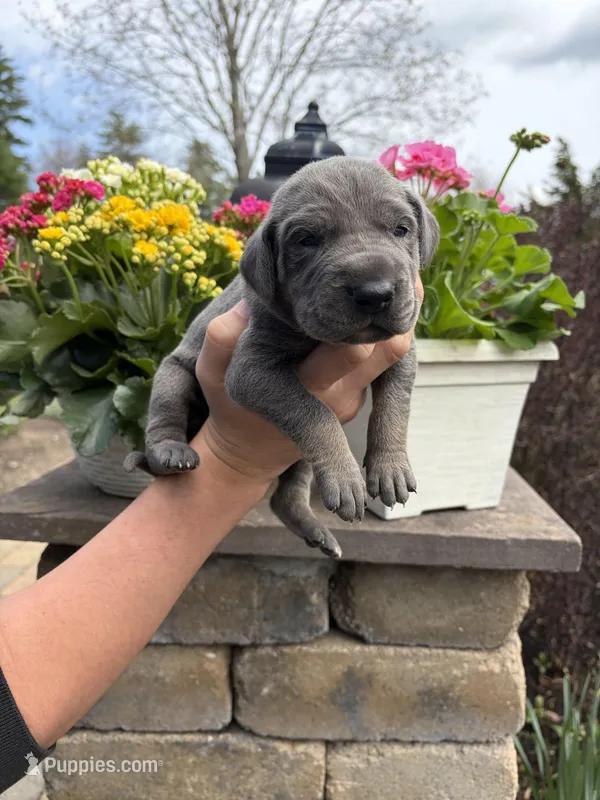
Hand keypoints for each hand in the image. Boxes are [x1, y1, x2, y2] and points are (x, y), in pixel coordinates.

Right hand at [193, 275, 422, 485]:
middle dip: (396, 313)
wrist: (249, 452)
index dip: (372, 324)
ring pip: (389, 355)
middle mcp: (340, 395)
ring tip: (399, 272)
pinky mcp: (359, 395)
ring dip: (391, 318)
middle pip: (386, 352)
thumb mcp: (212, 374)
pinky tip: (375, 298)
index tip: (389, 288)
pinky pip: (380, 359)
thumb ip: (222, 340)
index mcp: (305, 387)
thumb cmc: (229, 406)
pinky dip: (381, 329)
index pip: (349, 354)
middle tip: (406, 267)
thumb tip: (245, 305)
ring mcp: (354, 398)